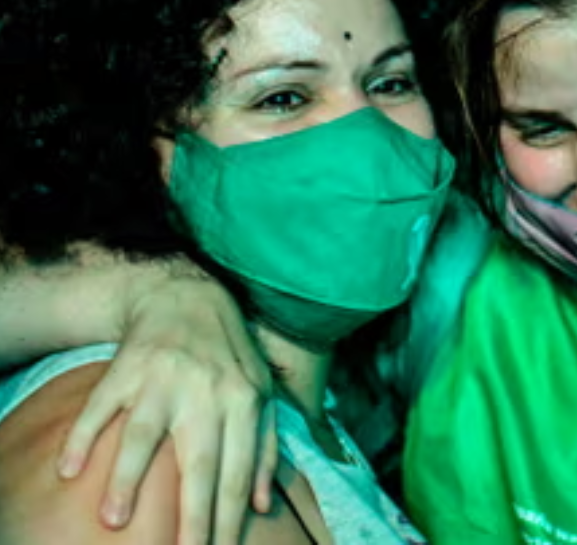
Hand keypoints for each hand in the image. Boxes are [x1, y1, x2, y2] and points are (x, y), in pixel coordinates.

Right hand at [59, 273, 276, 544]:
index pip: (238, 469)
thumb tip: (262, 504)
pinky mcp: (126, 368)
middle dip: (192, 513)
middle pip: (198, 461)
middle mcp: (206, 390)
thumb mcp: (261, 390)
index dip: (230, 515)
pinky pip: (101, 406)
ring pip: (144, 434)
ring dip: (128, 479)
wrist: (186, 294)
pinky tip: (71, 469)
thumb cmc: (229, 353)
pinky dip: (83, 437)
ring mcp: (164, 378)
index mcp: (243, 399)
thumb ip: (267, 444)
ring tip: (114, 521)